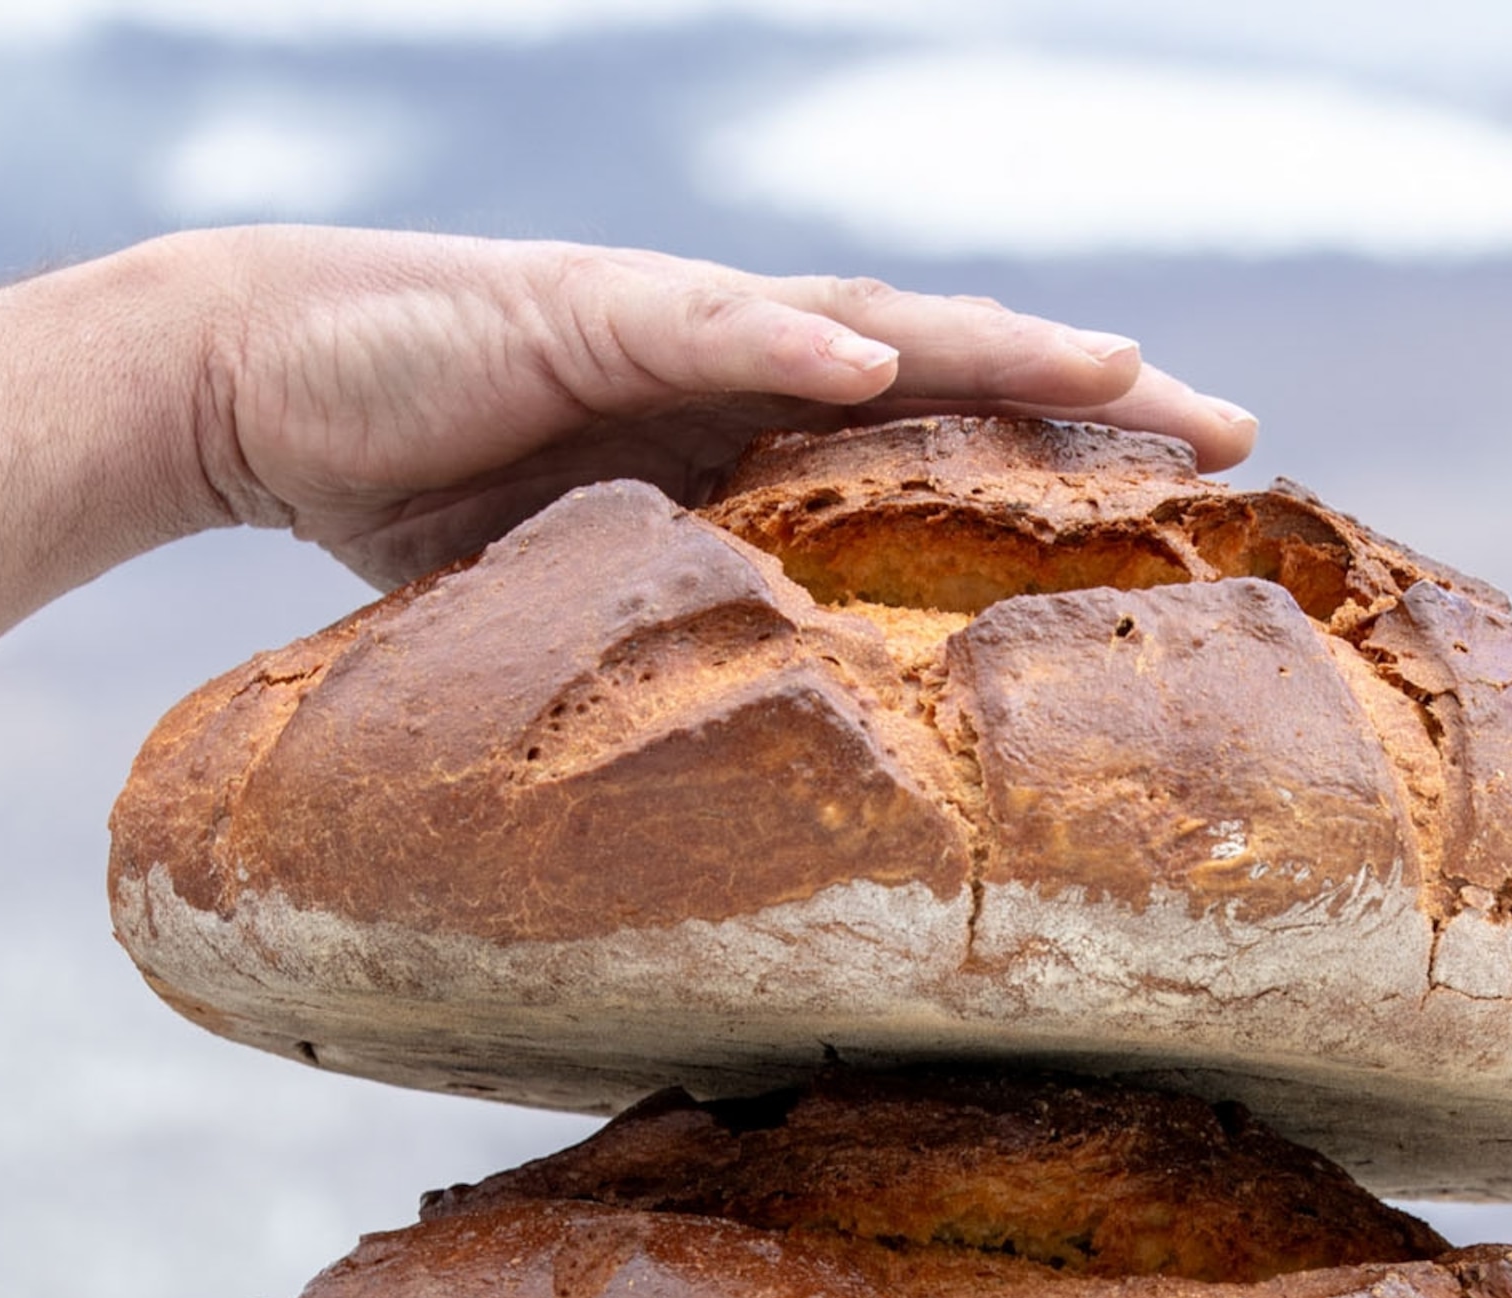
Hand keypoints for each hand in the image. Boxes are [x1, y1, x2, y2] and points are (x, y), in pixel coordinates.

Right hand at [181, 229, 1259, 587]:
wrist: (274, 382)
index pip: (949, 439)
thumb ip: (699, 635)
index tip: (1197, 514)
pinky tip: (874, 362)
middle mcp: (749, 361)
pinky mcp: (578, 311)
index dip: (1072, 465)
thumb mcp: (598, 585)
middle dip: (1096, 395)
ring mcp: (675, 325)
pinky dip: (784, 340)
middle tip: (1238, 433)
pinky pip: (699, 322)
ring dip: (993, 343)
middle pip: (955, 367)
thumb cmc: (434, 491)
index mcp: (765, 429)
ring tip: (1116, 366)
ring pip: (865, 324)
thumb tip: (789, 772)